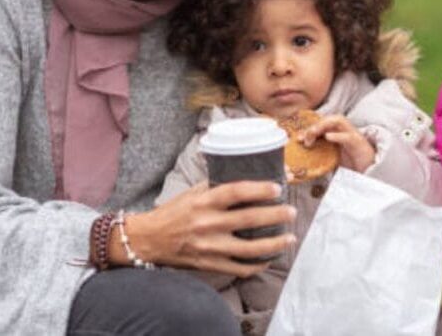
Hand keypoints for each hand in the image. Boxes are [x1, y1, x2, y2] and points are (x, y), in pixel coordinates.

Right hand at [112, 181, 295, 277]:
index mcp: (204, 201)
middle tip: (291, 211)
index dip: (259, 189)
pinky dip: (258, 264)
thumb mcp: (193, 191)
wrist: (149, 239)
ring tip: (290, 237)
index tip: (277, 187)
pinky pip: (239, 268)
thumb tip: (248, 173)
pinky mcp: (210, 265)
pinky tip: (270, 256)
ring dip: (274, 243)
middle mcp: (208, 224)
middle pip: (248, 220)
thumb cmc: (175, 211)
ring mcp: (210, 248)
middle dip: (275, 215)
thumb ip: (217, 185)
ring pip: (249, 249)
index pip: (236, 192)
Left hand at [300, 115, 375, 172]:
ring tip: (313, 133)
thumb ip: (321, 155)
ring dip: (323, 125)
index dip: (309, 128)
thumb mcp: (332, 158)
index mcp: (338, 133)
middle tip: (304, 137)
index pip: (322, 124)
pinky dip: (337, 135)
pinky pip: (348, 136)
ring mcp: (352, 135)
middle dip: (315, 125)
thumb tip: (303, 161)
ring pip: (338, 121)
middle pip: (329, 119)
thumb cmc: (351, 164)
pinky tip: (328, 137)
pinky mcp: (359, 143)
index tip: (298, 138)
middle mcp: (344, 131)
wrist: (370, 173)